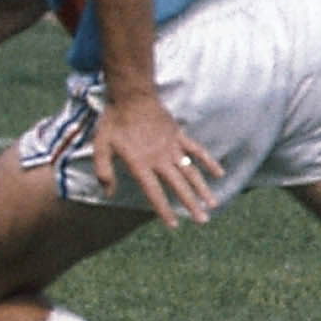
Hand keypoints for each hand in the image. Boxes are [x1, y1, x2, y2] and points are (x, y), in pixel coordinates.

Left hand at [89, 95, 220, 227]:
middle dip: (191, 205)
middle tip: (202, 221)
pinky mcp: (179, 135)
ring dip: (202, 189)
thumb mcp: (100, 146)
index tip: (174, 225)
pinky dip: (209, 162)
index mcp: (140, 163)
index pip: (154, 192)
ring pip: (191, 171)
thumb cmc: (114, 121)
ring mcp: (172, 146)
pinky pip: (197, 150)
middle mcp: (159, 158)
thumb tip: (108, 193)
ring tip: (212, 205)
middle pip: (178, 186)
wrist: (131, 95)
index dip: (164, 210)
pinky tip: (219, 173)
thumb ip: (103, 171)